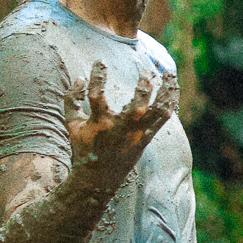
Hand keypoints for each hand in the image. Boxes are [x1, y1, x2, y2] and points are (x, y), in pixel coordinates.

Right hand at [63, 61, 178, 191]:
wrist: (97, 179)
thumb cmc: (83, 148)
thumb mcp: (71, 124)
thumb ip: (71, 98)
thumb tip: (81, 77)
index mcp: (99, 123)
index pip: (96, 95)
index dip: (97, 77)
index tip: (99, 62)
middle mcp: (121, 129)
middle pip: (138, 105)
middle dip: (144, 86)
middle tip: (146, 71)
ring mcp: (136, 134)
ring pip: (159, 111)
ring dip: (167, 92)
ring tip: (169, 73)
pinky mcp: (146, 138)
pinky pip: (163, 117)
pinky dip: (170, 101)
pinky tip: (172, 88)